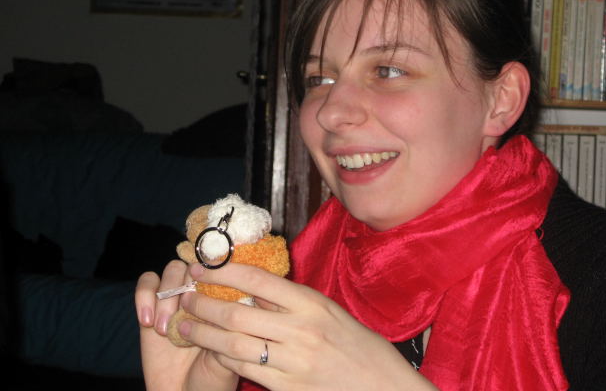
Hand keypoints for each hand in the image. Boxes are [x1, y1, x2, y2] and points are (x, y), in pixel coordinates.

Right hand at [135, 260, 238, 390]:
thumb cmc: (213, 379)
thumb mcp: (229, 355)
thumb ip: (227, 328)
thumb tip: (223, 302)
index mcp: (226, 300)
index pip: (224, 268)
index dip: (217, 270)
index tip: (211, 285)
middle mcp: (203, 293)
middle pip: (196, 265)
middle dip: (188, 286)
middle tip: (184, 314)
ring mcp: (177, 299)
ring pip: (172, 269)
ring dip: (167, 294)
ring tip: (164, 328)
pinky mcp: (151, 307)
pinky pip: (147, 283)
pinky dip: (145, 295)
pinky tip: (147, 321)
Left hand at [178, 262, 438, 390]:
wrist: (382, 387)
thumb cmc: (358, 346)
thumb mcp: (329, 313)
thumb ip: (293, 302)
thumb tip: (252, 288)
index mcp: (312, 304)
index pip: (259, 280)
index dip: (224, 271)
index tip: (202, 266)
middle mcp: (301, 330)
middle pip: (238, 312)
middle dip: (204, 304)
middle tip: (184, 297)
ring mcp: (293, 361)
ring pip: (235, 343)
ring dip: (204, 334)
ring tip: (184, 326)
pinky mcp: (288, 388)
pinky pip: (246, 369)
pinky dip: (223, 358)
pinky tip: (211, 352)